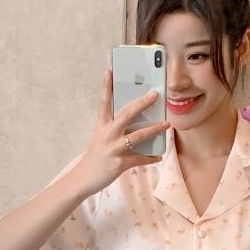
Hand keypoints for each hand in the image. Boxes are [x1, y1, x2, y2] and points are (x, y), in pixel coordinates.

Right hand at [74, 66, 172, 197]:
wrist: (83, 179)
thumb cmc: (95, 158)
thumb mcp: (100, 139)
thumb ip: (114, 130)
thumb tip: (136, 123)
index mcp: (102, 126)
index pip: (104, 103)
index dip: (106, 86)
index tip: (110, 70)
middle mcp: (107, 135)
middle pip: (127, 114)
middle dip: (142, 103)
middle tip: (155, 94)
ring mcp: (114, 149)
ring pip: (138, 136)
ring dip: (154, 129)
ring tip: (166, 124)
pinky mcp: (119, 163)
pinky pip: (139, 159)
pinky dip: (150, 158)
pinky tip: (158, 156)